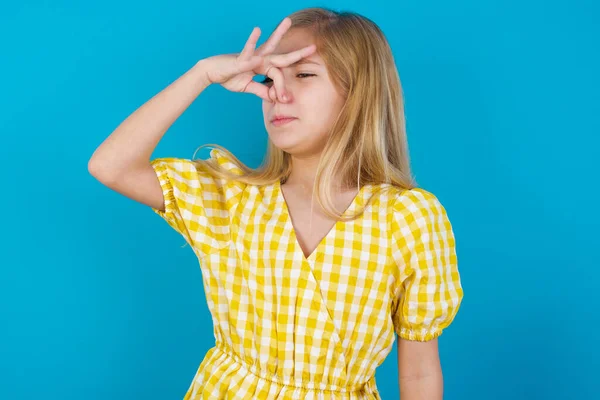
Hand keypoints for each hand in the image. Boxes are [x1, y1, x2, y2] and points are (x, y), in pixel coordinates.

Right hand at [201, 17, 315, 101]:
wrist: (212, 72)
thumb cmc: (231, 77)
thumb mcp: (249, 87)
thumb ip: (262, 91)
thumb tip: (274, 98)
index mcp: (264, 66)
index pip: (279, 76)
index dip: (282, 89)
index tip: (283, 100)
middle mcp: (260, 59)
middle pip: (282, 56)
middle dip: (298, 53)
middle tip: (313, 47)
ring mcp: (251, 57)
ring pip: (268, 45)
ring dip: (278, 33)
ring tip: (287, 22)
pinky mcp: (239, 58)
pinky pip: (247, 51)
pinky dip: (252, 43)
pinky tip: (257, 31)